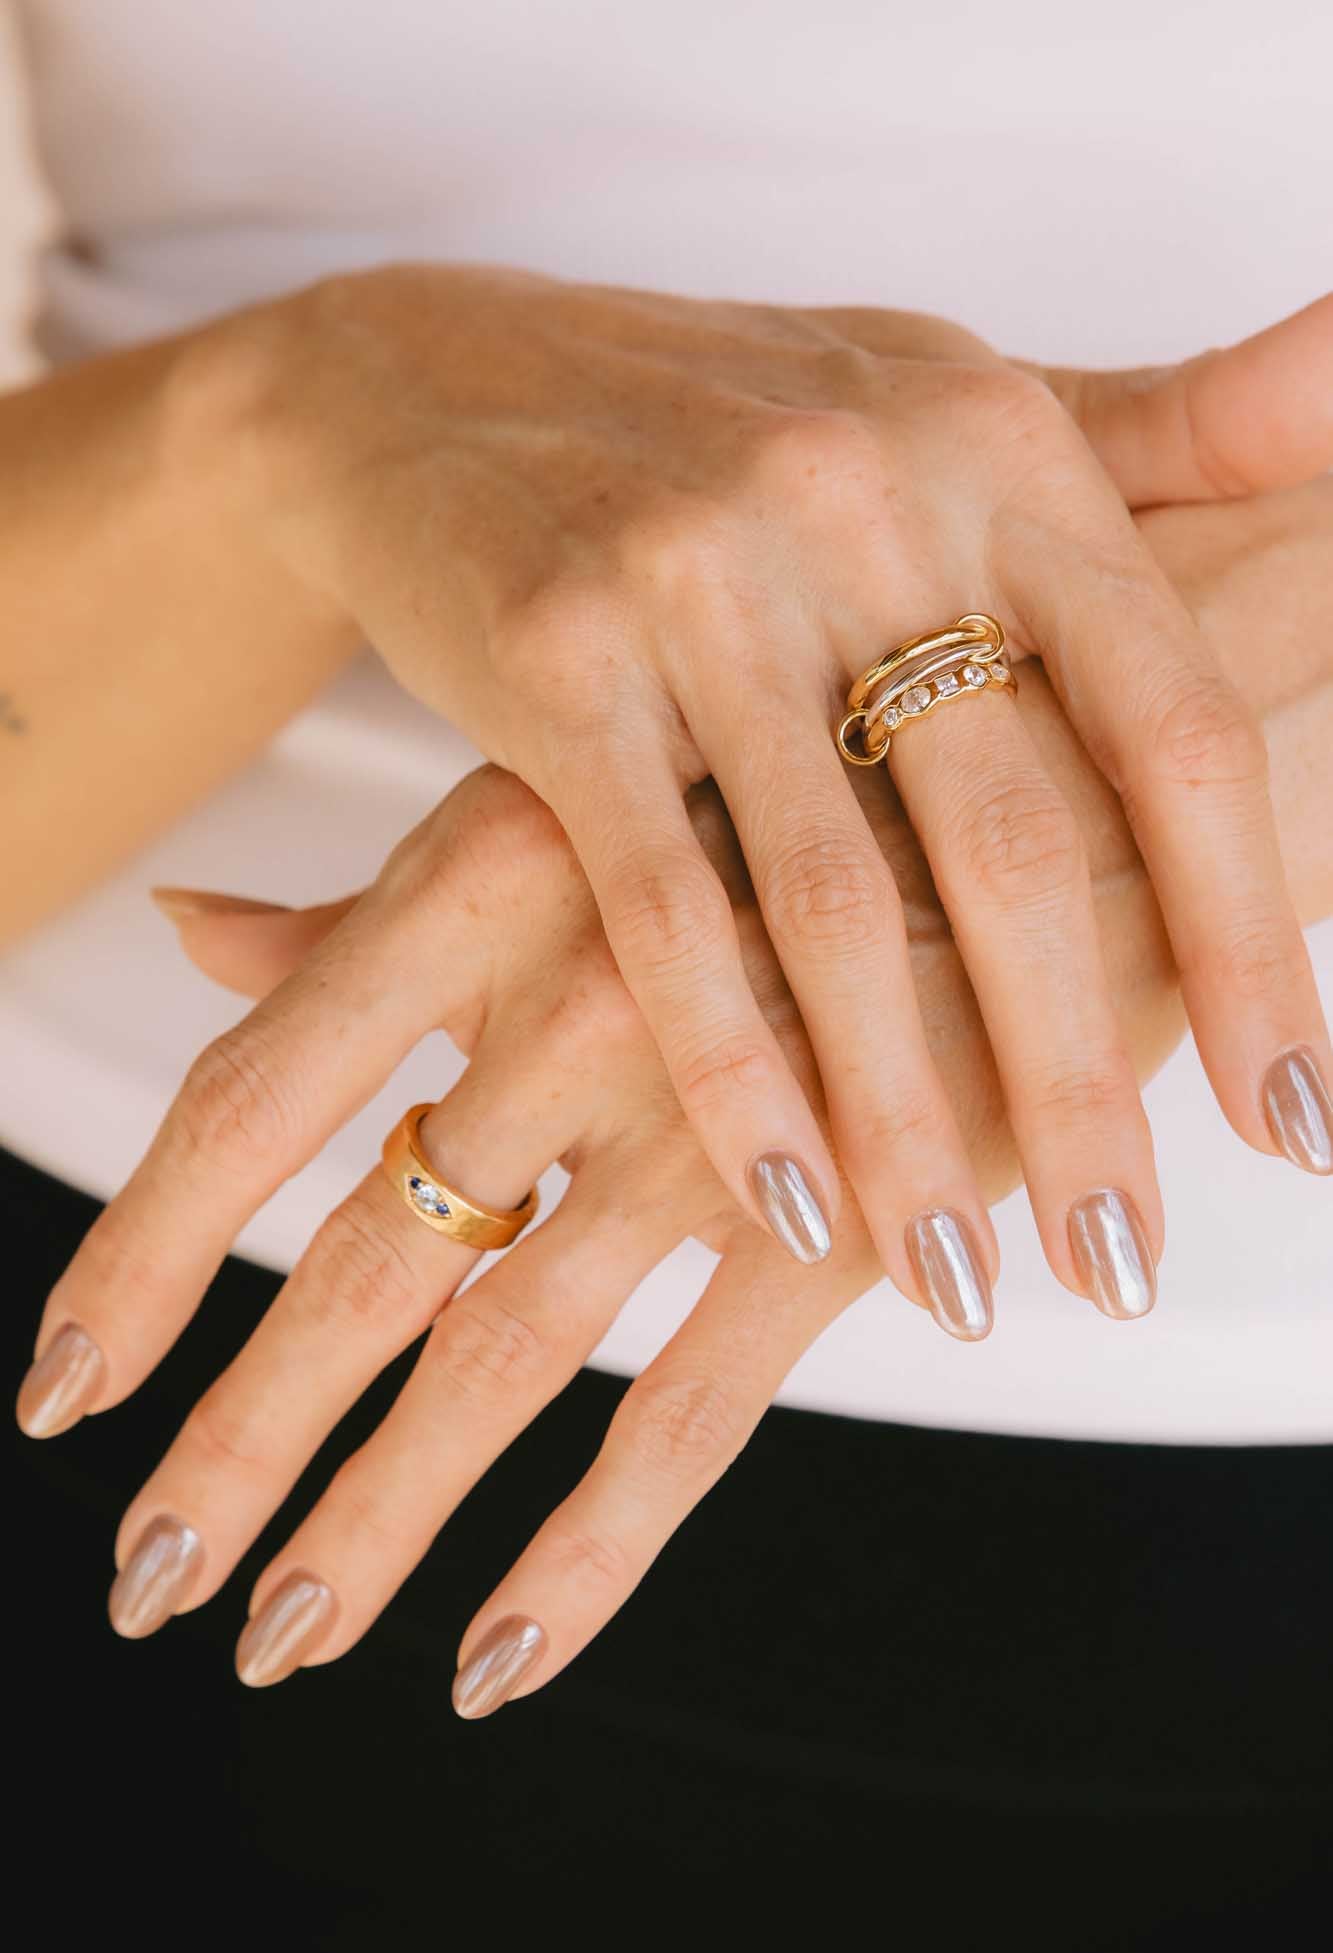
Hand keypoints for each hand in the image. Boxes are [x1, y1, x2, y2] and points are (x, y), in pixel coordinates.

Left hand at [19, 480, 1332, 1703]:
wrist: (1084, 741)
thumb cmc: (815, 763)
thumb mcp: (583, 800)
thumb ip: (376, 905)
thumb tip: (193, 936)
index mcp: (488, 885)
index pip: (256, 1096)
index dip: (140, 1254)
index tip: (57, 1386)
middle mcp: (569, 1011)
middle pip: (352, 1266)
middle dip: (235, 1441)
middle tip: (145, 1576)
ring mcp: (708, 1121)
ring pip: (493, 1362)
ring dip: (376, 1519)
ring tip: (279, 1633)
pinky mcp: (847, 1216)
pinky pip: (687, 1416)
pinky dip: (587, 1547)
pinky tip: (500, 1651)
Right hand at [201, 270, 1332, 1328]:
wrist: (431, 380)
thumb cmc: (726, 428)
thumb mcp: (948, 404)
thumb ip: (1162, 431)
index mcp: (998, 449)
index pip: (1169, 728)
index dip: (1250, 942)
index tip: (1294, 1127)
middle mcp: (862, 495)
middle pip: (1014, 849)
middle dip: (1080, 1089)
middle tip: (1121, 1266)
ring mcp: (696, 575)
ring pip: (831, 906)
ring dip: (906, 1129)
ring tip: (966, 1291)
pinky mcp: (551, 657)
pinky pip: (664, 908)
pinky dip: (728, 1075)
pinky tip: (789, 1210)